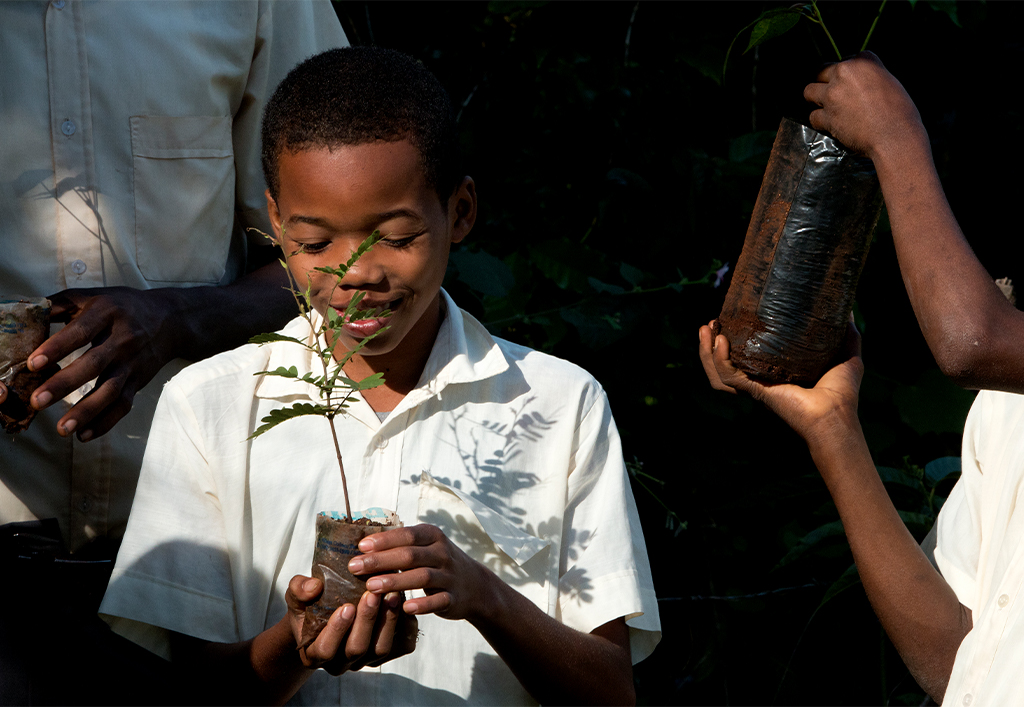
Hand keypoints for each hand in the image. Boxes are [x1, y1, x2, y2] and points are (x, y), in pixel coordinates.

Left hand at [25, 287, 182, 440]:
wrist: (170, 320)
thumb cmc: (121, 307)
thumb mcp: (93, 297)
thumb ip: (59, 304)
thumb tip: (25, 315)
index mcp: (108, 313)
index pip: (82, 331)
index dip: (58, 347)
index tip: (34, 364)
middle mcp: (123, 339)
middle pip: (94, 364)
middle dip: (65, 384)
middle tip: (37, 401)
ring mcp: (132, 363)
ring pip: (111, 390)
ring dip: (86, 411)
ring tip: (62, 429)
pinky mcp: (138, 381)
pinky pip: (124, 405)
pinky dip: (106, 422)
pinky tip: (83, 435)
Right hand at [284, 574, 416, 674]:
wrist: (326, 613)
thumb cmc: (309, 604)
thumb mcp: (297, 594)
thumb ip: (299, 589)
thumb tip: (314, 587)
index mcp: (314, 653)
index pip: (325, 650)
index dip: (337, 630)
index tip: (346, 606)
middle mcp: (340, 663)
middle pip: (356, 650)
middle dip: (366, 621)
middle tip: (373, 594)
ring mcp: (364, 661)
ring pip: (380, 649)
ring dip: (387, 622)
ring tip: (391, 595)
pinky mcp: (386, 653)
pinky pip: (401, 646)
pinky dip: (405, 627)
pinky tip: (404, 604)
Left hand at [348, 524, 492, 621]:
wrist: (475, 585)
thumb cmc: (437, 563)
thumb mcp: (425, 547)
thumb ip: (400, 545)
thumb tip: (361, 548)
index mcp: (433, 536)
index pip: (406, 535)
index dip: (383, 540)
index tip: (360, 547)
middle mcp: (442, 553)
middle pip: (409, 555)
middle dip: (380, 560)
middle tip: (354, 567)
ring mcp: (450, 576)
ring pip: (422, 576)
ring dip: (395, 581)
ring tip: (370, 586)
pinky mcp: (454, 598)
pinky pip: (438, 601)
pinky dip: (423, 604)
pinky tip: (405, 607)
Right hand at [698, 319, 864, 444]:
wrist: (837, 413)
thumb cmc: (843, 392)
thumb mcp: (846, 353)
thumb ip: (845, 331)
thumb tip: (847, 307)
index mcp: (775, 373)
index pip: (744, 357)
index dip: (732, 340)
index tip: (727, 319)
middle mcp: (760, 381)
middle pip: (723, 365)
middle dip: (710, 345)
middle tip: (709, 323)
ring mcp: (755, 388)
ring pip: (718, 372)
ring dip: (706, 352)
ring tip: (705, 329)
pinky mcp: (755, 391)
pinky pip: (727, 376)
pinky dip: (719, 360)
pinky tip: (721, 341)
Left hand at [803, 51, 925, 159]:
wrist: (894, 136)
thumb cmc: (899, 112)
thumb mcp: (890, 81)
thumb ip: (871, 75)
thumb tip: (862, 80)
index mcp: (863, 62)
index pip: (847, 58)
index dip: (847, 72)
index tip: (851, 82)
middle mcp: (844, 74)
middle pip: (822, 71)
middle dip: (825, 81)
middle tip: (832, 92)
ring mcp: (833, 95)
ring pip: (809, 91)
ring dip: (815, 99)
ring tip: (824, 106)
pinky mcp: (827, 116)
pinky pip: (813, 116)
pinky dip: (820, 121)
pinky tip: (830, 124)